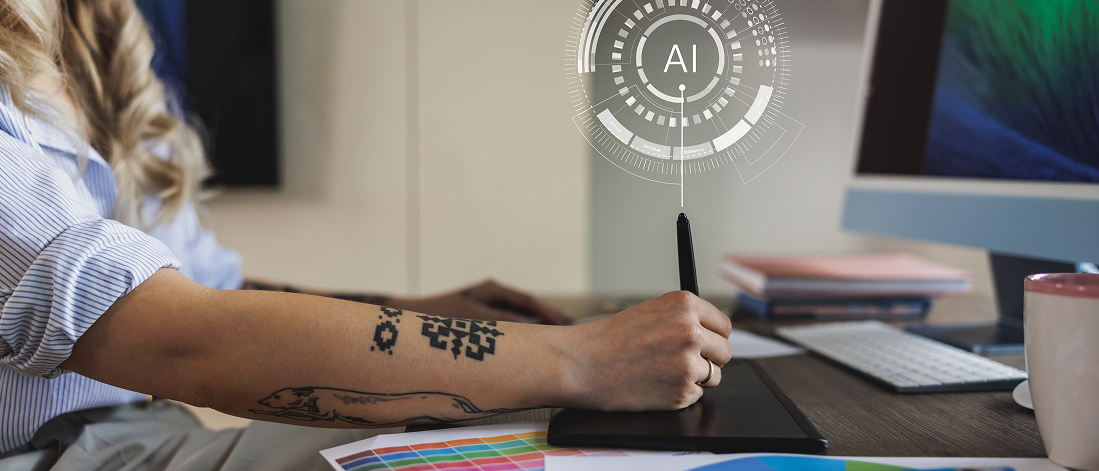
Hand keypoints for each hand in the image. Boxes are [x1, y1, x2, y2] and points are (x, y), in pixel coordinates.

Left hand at [388, 279, 570, 324]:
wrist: (409, 319)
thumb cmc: (437, 317)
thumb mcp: (472, 320)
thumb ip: (501, 322)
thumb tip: (529, 326)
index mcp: (492, 290)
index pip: (528, 301)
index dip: (549, 313)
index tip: (566, 323)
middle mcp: (491, 295)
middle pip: (527, 306)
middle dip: (548, 318)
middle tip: (570, 329)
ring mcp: (486, 306)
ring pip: (519, 315)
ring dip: (536, 325)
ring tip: (556, 336)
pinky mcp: (479, 319)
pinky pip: (508, 323)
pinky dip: (522, 330)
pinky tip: (530, 342)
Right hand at [556, 291, 732, 410]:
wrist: (581, 364)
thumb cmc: (608, 339)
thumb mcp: (651, 312)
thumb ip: (684, 319)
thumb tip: (712, 333)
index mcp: (685, 304)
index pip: (724, 325)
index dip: (713, 336)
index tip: (704, 342)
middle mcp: (692, 331)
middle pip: (725, 352)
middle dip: (708, 358)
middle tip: (680, 360)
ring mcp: (688, 363)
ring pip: (714, 376)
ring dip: (694, 377)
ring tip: (662, 371)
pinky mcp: (682, 392)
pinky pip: (696, 395)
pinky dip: (679, 394)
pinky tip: (655, 384)